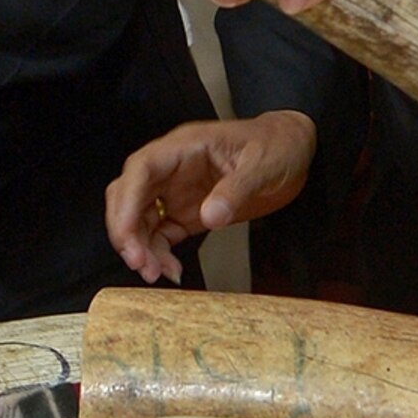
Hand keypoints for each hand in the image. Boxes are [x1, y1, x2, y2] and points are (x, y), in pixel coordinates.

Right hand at [104, 111, 316, 282]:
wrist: (292, 151)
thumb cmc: (276, 145)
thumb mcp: (263, 163)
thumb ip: (236, 189)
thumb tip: (210, 216)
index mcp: (184, 147)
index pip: (141, 169)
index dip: (127, 202)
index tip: (127, 233)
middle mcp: (172, 169)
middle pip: (128, 195)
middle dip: (125, 229)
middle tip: (137, 260)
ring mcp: (176, 192)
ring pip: (140, 219)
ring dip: (140, 247)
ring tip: (153, 273)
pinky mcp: (186, 212)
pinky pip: (161, 235)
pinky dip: (159, 254)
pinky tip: (169, 270)